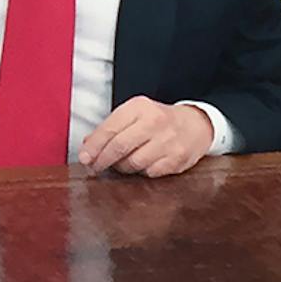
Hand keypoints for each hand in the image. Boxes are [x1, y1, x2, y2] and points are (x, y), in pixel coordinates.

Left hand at [79, 98, 213, 177]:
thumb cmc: (159, 120)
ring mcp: (168, 141)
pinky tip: (141, 166)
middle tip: (94, 167)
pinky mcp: (177, 159)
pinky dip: (140, 172)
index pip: (110, 128)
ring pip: (133, 163)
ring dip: (121, 167)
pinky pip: (149, 173)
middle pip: (120, 147)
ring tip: (120, 164)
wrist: (196, 125)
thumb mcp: (135, 114)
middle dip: (102, 160)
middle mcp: (155, 122)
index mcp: (140, 107)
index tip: (84, 157)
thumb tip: (87, 146)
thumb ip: (111, 128)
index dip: (94, 146)